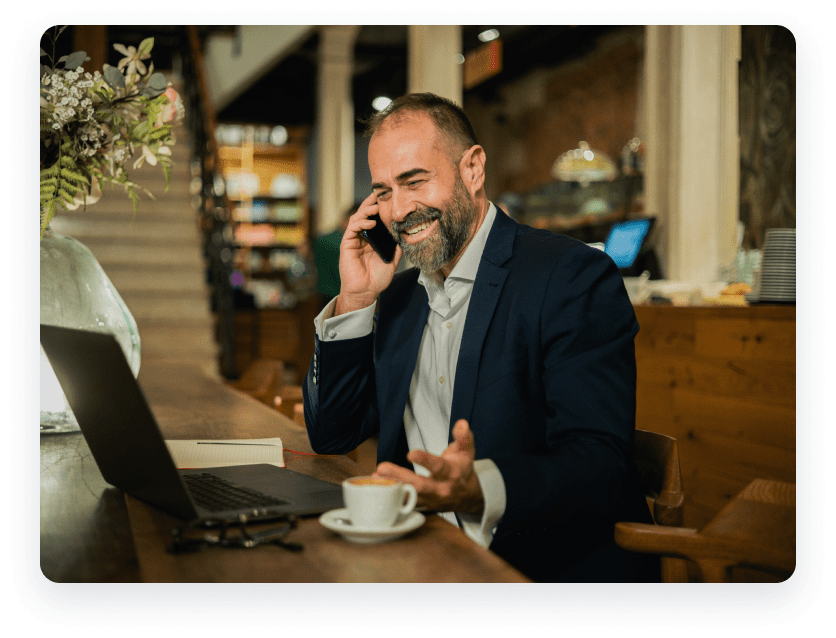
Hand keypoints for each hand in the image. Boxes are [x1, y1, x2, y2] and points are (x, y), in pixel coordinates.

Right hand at [334, 191, 401, 315]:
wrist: (366, 291)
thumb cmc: (377, 278)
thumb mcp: (392, 260)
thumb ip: (397, 247)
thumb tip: (406, 234)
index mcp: (372, 240)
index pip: (375, 219)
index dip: (379, 209)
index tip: (387, 199)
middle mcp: (362, 238)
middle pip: (364, 215)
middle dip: (370, 204)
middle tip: (379, 195)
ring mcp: (354, 240)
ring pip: (357, 219)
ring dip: (365, 211)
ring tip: (375, 207)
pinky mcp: (347, 245)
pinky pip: (352, 229)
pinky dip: (361, 223)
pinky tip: (371, 222)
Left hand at [373, 419, 483, 513]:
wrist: (468, 496)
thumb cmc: (462, 469)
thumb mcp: (466, 452)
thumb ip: (463, 437)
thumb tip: (461, 423)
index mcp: (452, 474)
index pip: (439, 467)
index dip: (425, 461)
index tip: (411, 453)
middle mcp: (441, 489)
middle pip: (419, 485)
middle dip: (400, 477)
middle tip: (381, 467)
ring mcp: (431, 501)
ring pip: (410, 496)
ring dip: (392, 487)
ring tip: (375, 477)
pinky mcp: (423, 507)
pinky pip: (406, 504)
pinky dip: (392, 497)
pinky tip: (378, 488)